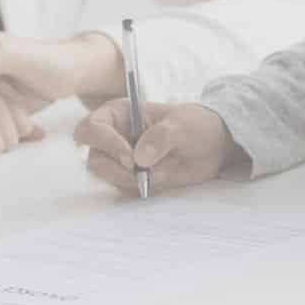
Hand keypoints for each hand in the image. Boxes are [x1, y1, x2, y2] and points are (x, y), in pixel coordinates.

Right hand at [74, 99, 234, 195]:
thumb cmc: (194, 125)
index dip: (105, 144)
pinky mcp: (130, 178)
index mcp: (119, 114)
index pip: (91, 128)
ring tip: (160, 172)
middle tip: (142, 173)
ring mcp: (120, 159)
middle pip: (94, 158)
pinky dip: (139, 189)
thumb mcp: (182, 126)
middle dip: (116, 169)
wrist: (212, 147)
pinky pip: (123, 190)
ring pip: (107, 177)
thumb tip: (138, 158)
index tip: (130, 159)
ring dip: (130, 180)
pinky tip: (161, 178)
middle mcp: (113, 136)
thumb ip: (160, 137)